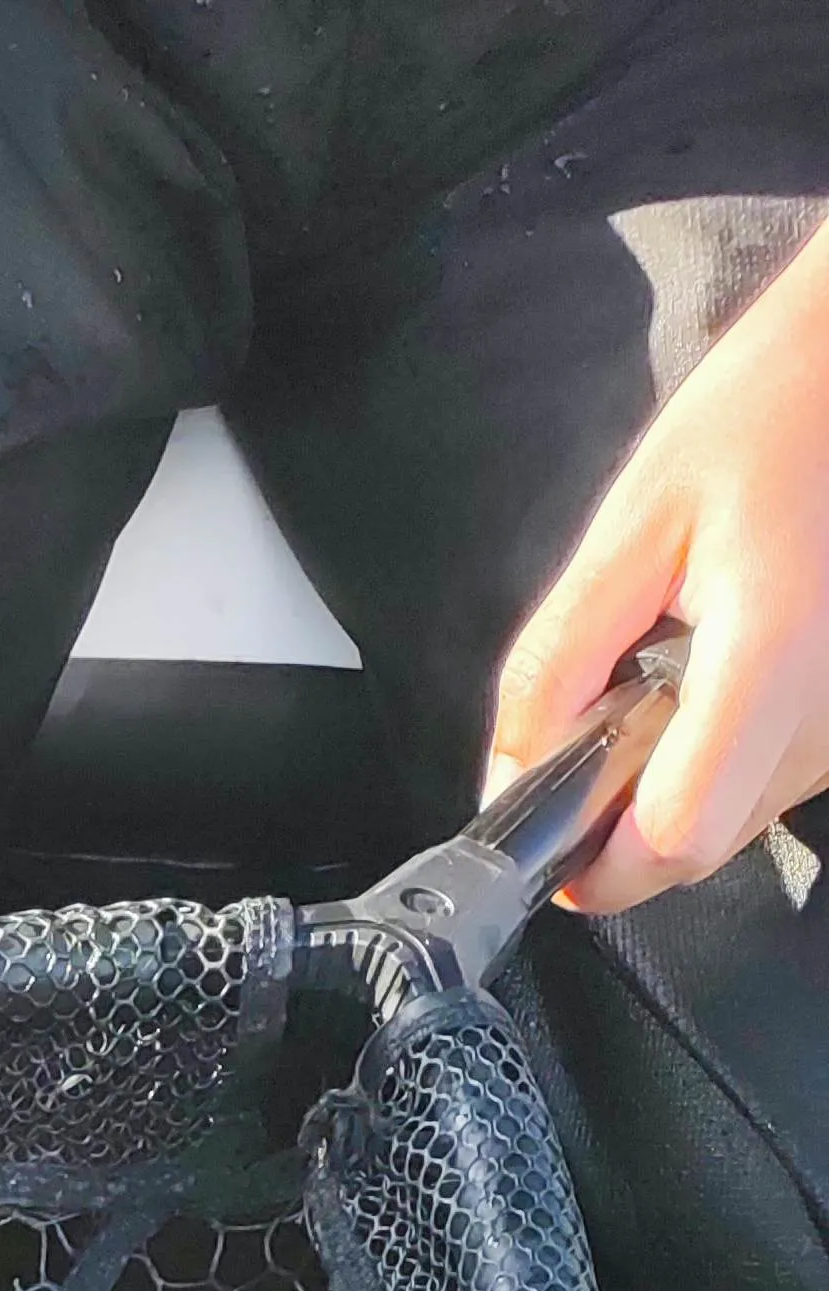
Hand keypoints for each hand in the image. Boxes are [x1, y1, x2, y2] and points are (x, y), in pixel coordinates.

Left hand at [488, 226, 828, 912]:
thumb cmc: (764, 416)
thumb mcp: (633, 526)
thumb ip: (556, 665)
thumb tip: (508, 778)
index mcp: (771, 657)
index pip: (675, 835)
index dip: (598, 858)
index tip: (551, 829)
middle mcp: (826, 711)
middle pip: (701, 850)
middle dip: (623, 831)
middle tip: (590, 740)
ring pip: (736, 824)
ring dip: (671, 791)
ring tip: (661, 685)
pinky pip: (770, 782)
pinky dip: (718, 760)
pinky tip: (710, 680)